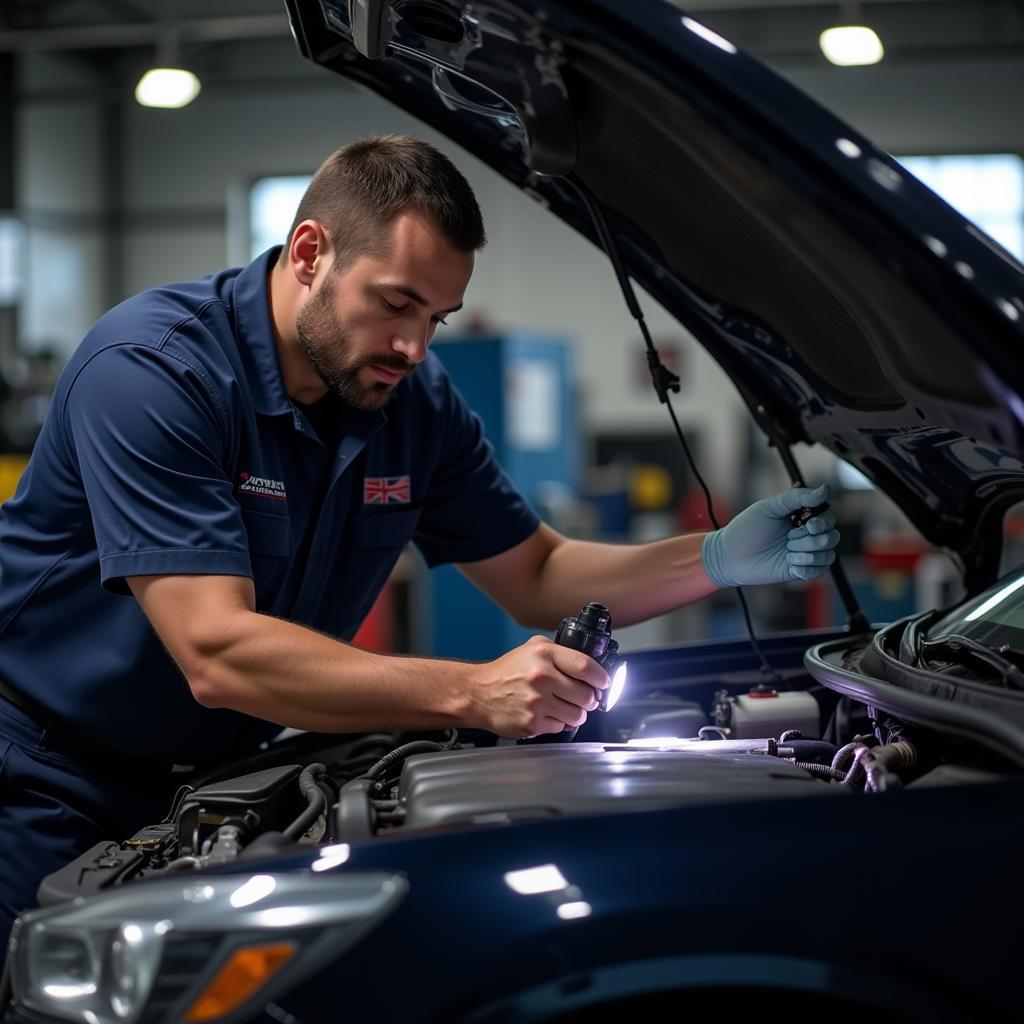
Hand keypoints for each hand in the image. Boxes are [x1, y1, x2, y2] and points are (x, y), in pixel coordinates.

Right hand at [465, 635, 609, 737]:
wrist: (478, 694)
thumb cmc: (506, 672)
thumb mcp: (532, 648)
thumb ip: (560, 652)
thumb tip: (590, 665)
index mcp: (544, 654)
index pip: (586, 667)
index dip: (601, 678)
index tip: (604, 683)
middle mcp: (541, 677)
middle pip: (586, 695)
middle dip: (590, 699)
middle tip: (584, 698)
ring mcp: (537, 702)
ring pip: (577, 715)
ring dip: (576, 713)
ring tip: (564, 706)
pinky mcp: (532, 723)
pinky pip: (561, 727)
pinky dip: (559, 723)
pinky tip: (547, 713)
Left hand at [700, 484, 839, 587]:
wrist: (729, 556)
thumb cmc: (746, 529)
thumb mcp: (770, 508)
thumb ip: (797, 497)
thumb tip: (826, 488)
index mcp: (800, 516)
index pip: (828, 517)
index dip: (823, 522)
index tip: (807, 524)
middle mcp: (806, 534)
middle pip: (832, 536)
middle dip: (812, 539)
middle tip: (789, 538)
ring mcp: (804, 553)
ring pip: (828, 554)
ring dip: (808, 553)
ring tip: (787, 552)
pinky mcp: (800, 570)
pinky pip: (820, 571)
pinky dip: (808, 568)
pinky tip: (791, 565)